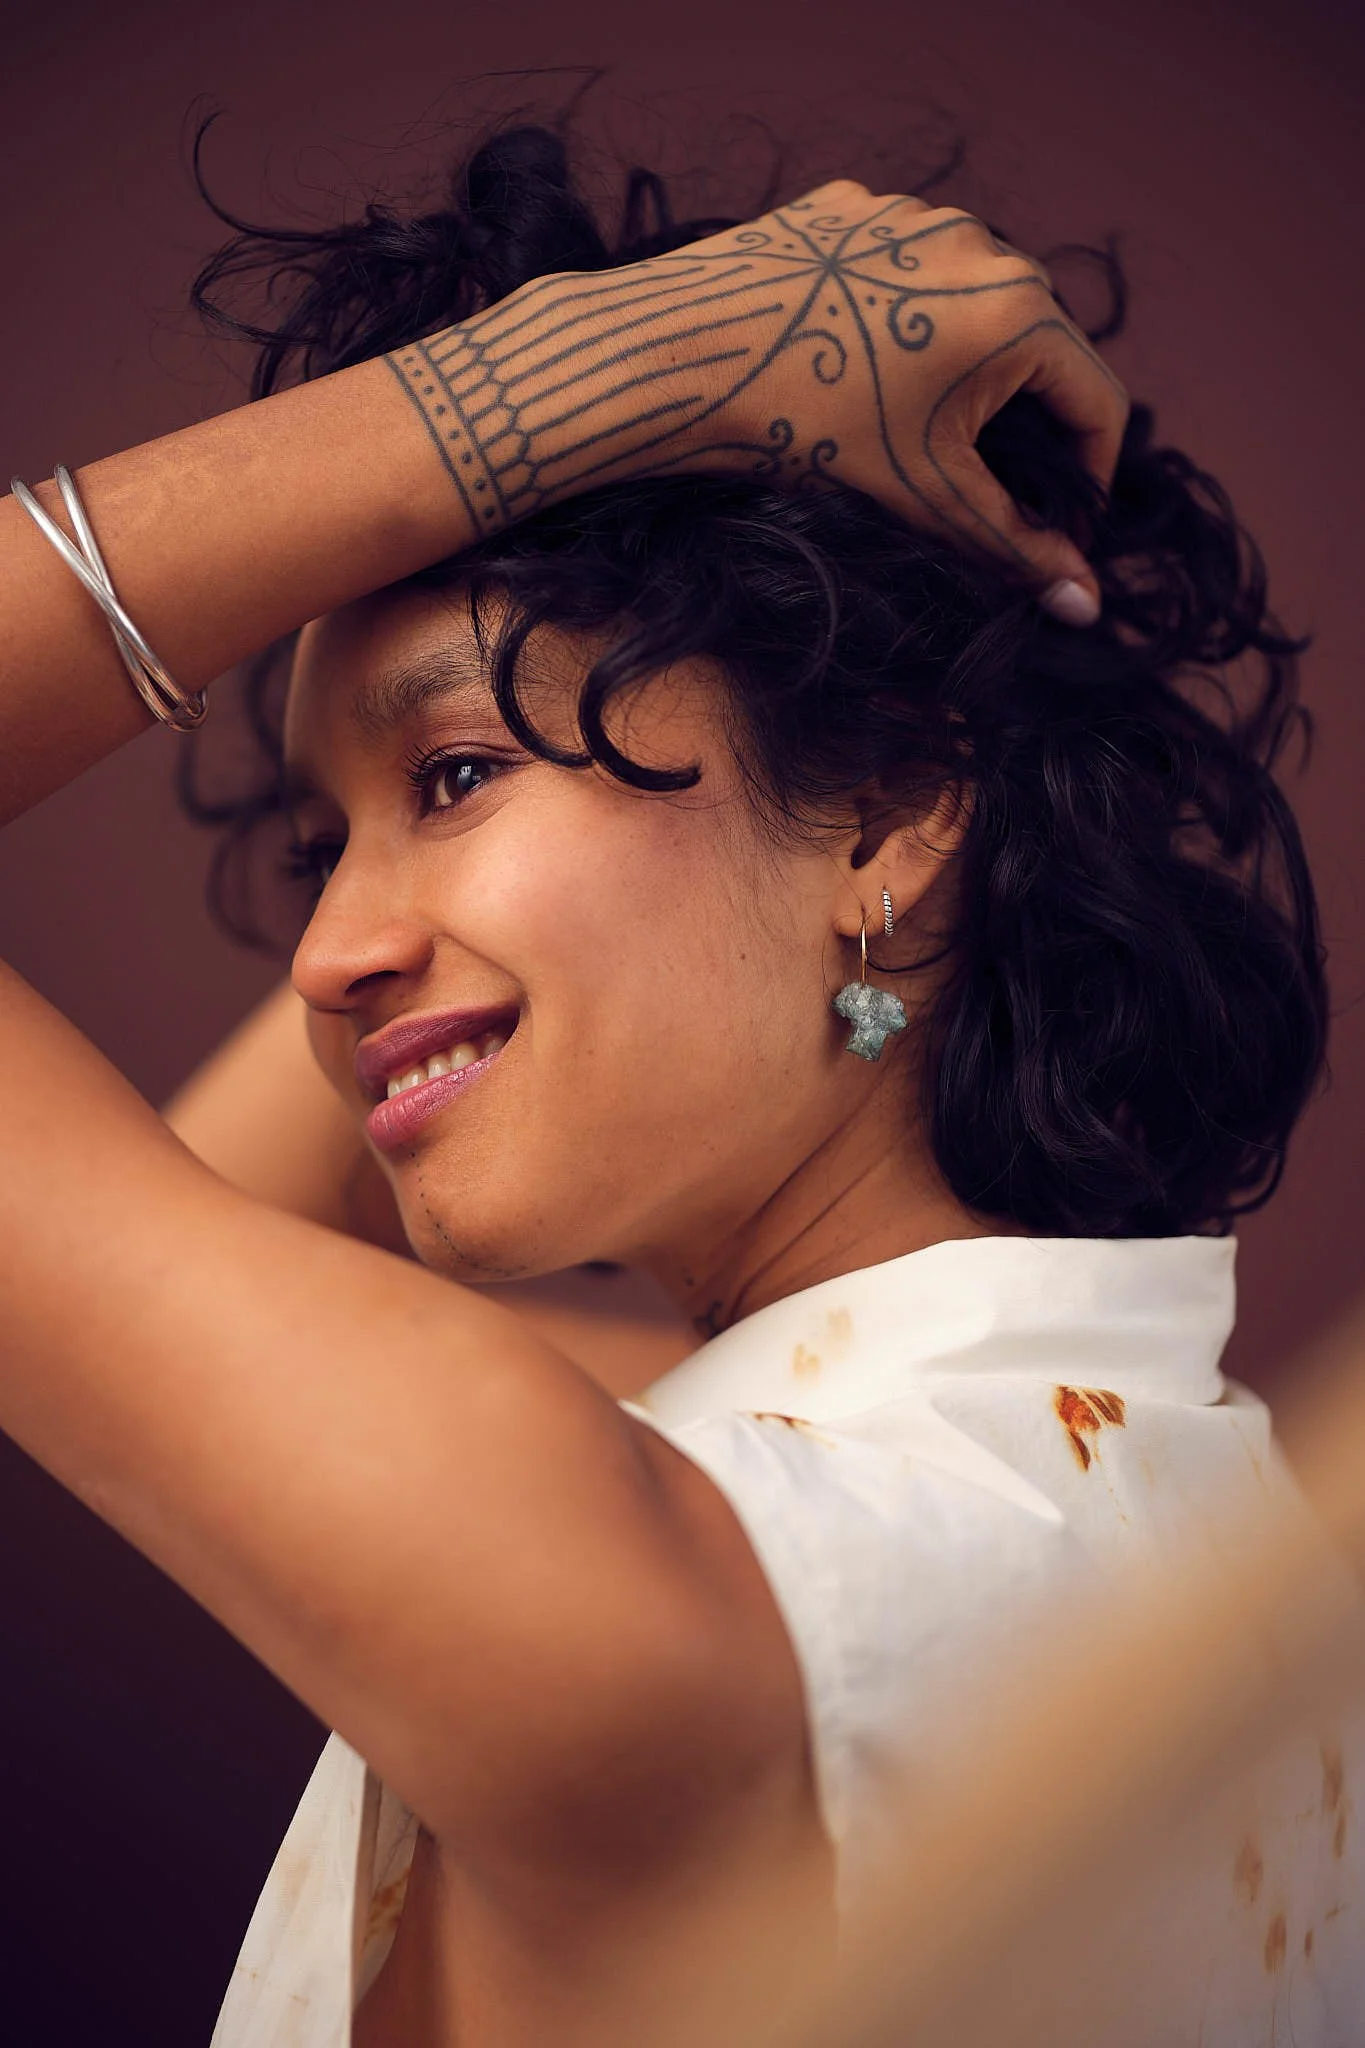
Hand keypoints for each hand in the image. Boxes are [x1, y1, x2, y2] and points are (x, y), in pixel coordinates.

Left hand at [389, 180, 1126, 622]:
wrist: (682, 357)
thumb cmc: (807, 430)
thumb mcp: (923, 497)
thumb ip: (1013, 547)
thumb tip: (1084, 604)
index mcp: (1018, 311)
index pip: (1097, 403)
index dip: (1089, 482)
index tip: (1062, 530)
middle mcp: (982, 243)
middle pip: (1041, 350)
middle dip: (1027, 427)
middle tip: (989, 488)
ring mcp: (915, 215)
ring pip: (973, 306)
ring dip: (966, 372)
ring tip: (915, 430)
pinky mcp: (855, 206)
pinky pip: (905, 274)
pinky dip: (901, 324)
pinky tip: (857, 371)